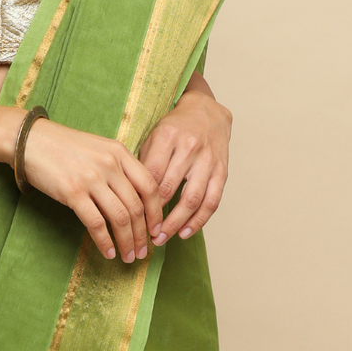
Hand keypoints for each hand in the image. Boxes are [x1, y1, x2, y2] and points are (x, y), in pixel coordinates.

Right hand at [21, 119, 164, 262]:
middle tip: (143, 251)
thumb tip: (134, 198)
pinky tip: (108, 252)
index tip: (156, 230)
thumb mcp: (98, 149)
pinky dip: (105, 242)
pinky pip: (96, 224)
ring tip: (128, 257)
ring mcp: (91, 178)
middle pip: (136, 206)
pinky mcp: (72, 192)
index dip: (156, 212)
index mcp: (120, 153)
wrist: (29, 140)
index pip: (149, 186)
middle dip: (142, 234)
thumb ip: (118, 167)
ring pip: (120, 218)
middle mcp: (110, 165)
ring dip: (127, 242)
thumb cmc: (63, 147)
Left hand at [136, 79, 231, 240]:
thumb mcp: (153, 136)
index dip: (140, 200)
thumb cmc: (174, 128)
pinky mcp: (222, 171)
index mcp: (167, 137)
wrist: (207, 112)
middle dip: (156, 216)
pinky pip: (212, 201)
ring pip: (192, 199)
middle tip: (144, 235)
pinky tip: (186, 233)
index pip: (150, 176)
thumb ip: (143, 163)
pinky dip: (199, 220)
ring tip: (163, 238)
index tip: (130, 219)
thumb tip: (130, 197)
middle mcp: (189, 148)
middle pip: (169, 189)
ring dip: (176, 223)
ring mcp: (208, 160)